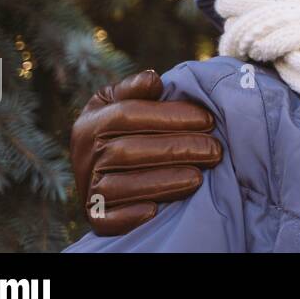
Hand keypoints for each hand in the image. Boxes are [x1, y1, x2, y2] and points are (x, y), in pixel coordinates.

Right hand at [71, 70, 221, 235]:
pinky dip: (129, 216)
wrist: (101, 167)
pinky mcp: (93, 215)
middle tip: (215, 151)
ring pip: (121, 186)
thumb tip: (153, 79)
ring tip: (199, 177)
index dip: (170, 116)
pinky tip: (156, 211)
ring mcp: (87, 187)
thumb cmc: (123, 127)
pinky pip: (106, 219)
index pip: (129, 114)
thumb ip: (136, 89)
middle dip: (177, 149)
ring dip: (163, 182)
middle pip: (129, 151)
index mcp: (91, 122)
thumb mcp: (121, 101)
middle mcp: (84, 155)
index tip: (208, 119)